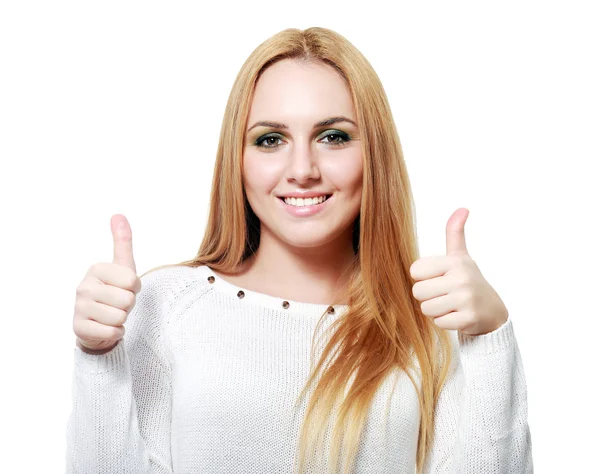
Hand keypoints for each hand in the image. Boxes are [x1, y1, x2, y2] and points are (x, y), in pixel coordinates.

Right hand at [73, 214, 141, 353]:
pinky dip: (116, 332)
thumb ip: (122, 241)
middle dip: (128, 306)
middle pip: (128, 300)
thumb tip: (118, 214)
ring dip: (121, 319)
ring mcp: (78, 308)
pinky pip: (112, 332)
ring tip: (111, 315)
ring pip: (120, 317)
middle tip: (117, 304)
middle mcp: (83, 286)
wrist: (98, 324)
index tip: (124, 288)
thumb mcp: (122, 266)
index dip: (134, 288)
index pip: (133, 281)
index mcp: (96, 269)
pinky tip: (106, 327)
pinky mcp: (79, 329)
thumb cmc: (114, 291)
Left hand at [409, 208, 508, 335]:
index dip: (423, 278)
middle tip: (444, 294)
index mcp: (454, 261)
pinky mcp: (468, 318)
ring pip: (426, 309)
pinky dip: (445, 321)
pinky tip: (457, 315)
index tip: (439, 278)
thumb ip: (455, 233)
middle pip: (418, 292)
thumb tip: (462, 208)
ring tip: (450, 304)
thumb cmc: (468, 280)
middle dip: (428, 296)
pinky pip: (438, 322)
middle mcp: (461, 278)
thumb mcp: (461, 256)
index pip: (415, 271)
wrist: (492, 310)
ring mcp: (466, 299)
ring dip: (435, 310)